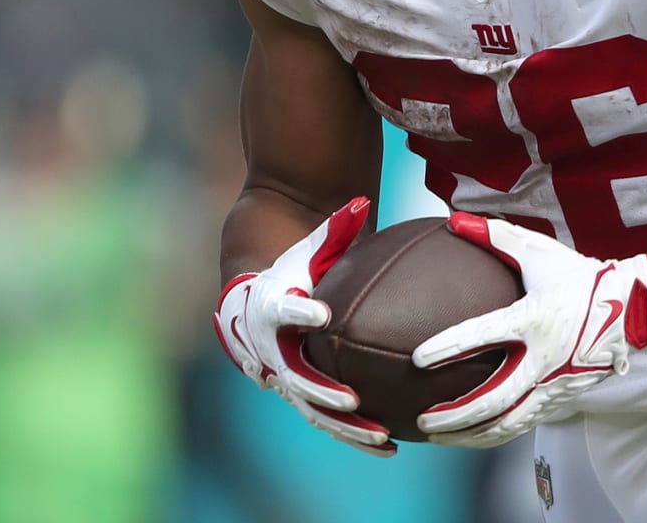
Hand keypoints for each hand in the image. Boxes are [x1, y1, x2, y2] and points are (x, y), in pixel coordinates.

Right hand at [213, 196, 395, 455]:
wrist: (256, 300)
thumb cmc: (290, 269)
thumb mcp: (307, 249)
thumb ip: (334, 229)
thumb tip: (361, 200)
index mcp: (270, 309)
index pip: (281, 312)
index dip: (298, 313)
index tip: (320, 313)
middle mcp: (272, 350)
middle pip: (295, 377)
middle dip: (321, 390)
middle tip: (350, 399)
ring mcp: (285, 377)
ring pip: (312, 409)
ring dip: (344, 426)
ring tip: (380, 436)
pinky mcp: (300, 394)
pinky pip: (326, 420)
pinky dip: (353, 434)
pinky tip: (390, 446)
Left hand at [410, 213, 646, 448]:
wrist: (632, 309)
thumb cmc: (579, 277)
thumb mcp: (539, 251)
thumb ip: (496, 235)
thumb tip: (455, 219)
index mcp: (535, 319)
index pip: (484, 335)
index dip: (449, 347)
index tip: (418, 359)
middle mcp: (545, 358)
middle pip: (494, 398)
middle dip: (455, 415)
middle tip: (423, 419)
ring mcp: (555, 385)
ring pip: (508, 423)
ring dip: (471, 434)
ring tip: (439, 438)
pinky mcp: (562, 399)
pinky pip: (523, 424)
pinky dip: (494, 435)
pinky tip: (472, 436)